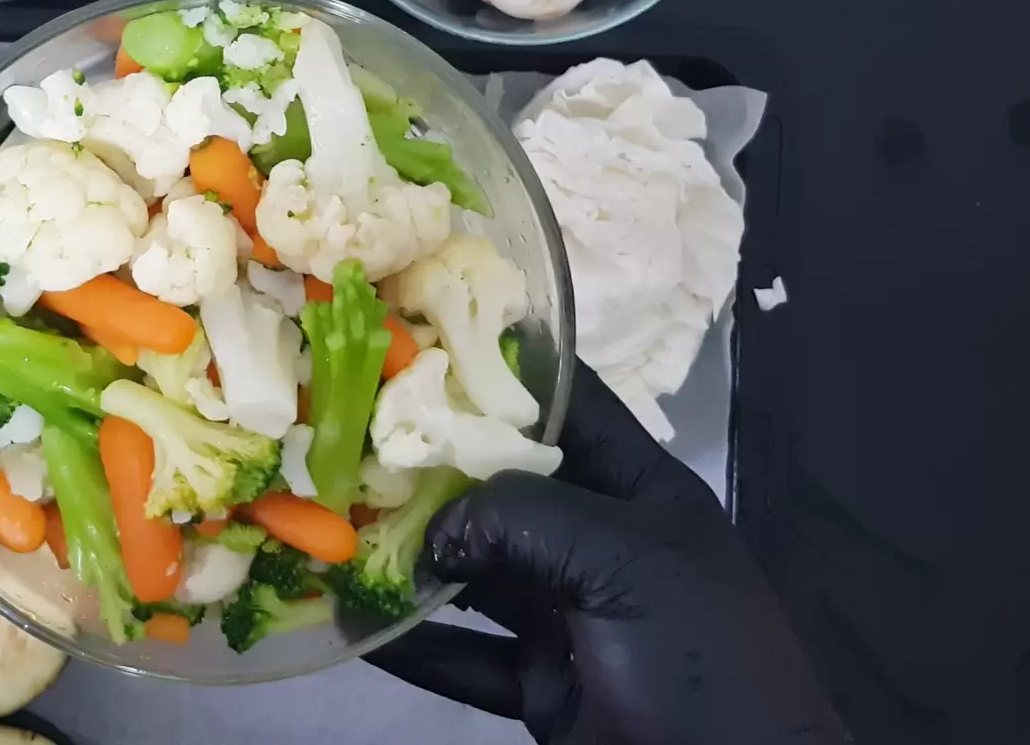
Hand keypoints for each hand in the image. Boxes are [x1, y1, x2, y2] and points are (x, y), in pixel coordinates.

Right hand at [366, 363, 850, 744]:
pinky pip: (462, 658)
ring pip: (471, 574)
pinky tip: (352, 624)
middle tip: (344, 444)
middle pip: (501, 488)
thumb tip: (437, 528)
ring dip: (406, 560)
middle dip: (429, 469)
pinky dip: (410, 644)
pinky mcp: (539, 684)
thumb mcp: (627, 562)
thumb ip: (527, 520)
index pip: (569, 404)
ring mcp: (565, 615)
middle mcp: (596, 541)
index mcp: (637, 490)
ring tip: (331, 532)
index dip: (504, 370)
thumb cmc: (699, 656)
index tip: (419, 344)